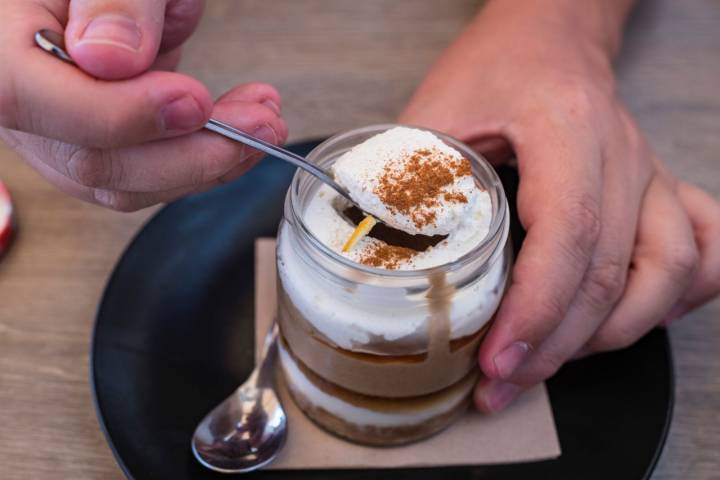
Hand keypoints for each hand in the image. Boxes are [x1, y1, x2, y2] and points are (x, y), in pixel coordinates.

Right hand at [0, 0, 286, 209]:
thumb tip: (111, 57)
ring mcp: (57, 133)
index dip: (119, 113)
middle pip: (91, 160)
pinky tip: (240, 132)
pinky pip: (145, 177)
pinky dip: (201, 161)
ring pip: (126, 183)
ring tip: (263, 120)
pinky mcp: (98, 147)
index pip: (27, 99)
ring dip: (208, 162)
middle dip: (192, 151)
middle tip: (259, 124)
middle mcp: (21, 100)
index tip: (193, 100)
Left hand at [400, 1, 719, 411]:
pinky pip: (703, 248)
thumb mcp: (436, 108)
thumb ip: (407, 175)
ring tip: (553, 362)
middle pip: (612, 271)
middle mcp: (621, 153)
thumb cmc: (495, 67)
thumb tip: (375, 249)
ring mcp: (648, 173)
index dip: (535, 309)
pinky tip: (635, 319)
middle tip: (503, 383)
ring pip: (670, 271)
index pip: (568, 233)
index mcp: (565, 128)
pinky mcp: (656, 188)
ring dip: (614, 334)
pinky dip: (678, 297)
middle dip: (556, 346)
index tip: (495, 359)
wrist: (548, 37)